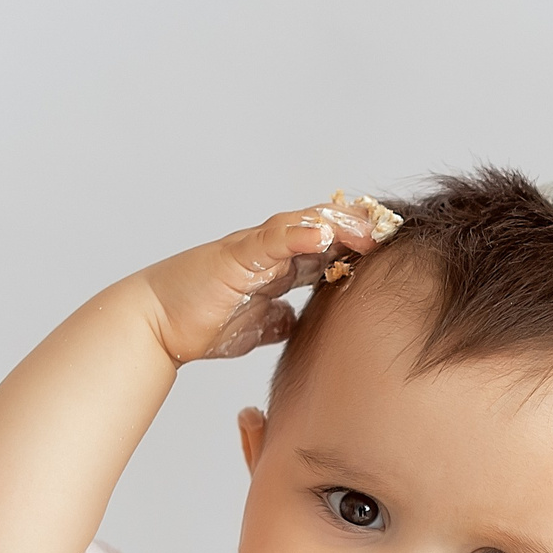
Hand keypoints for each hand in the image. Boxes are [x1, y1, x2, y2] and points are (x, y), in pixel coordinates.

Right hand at [141, 196, 391, 365]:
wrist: (157, 325)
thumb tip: (295, 324)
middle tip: (395, 231)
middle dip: (359, 229)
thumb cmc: (198, 323)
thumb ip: (277, 321)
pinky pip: (272, 238)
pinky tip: (325, 234)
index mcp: (277, 269)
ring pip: (304, 224)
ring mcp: (254, 250)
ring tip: (371, 228)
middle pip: (323, 229)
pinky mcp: (236, 254)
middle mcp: (269, 253)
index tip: (391, 251)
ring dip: (340, 224)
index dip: (357, 248)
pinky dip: (299, 233)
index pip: (326, 250)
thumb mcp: (254, 328)